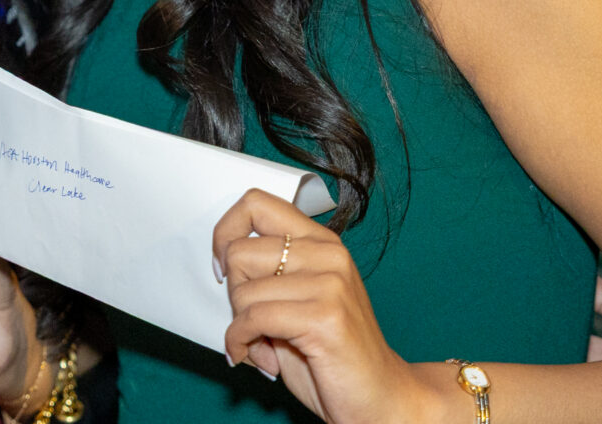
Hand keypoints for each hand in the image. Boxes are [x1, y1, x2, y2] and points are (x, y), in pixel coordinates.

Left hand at [213, 189, 432, 423]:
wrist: (380, 396)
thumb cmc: (332, 354)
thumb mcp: (297, 300)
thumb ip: (268, 273)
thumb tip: (222, 257)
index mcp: (321, 242)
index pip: (256, 204)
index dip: (226, 232)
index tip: (223, 265)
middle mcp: (328, 254)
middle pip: (239, 252)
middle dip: (234, 293)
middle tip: (253, 320)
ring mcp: (330, 283)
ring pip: (244, 291)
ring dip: (240, 325)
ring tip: (264, 343)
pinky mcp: (325, 316)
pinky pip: (254, 318)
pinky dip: (240, 342)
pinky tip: (256, 357)